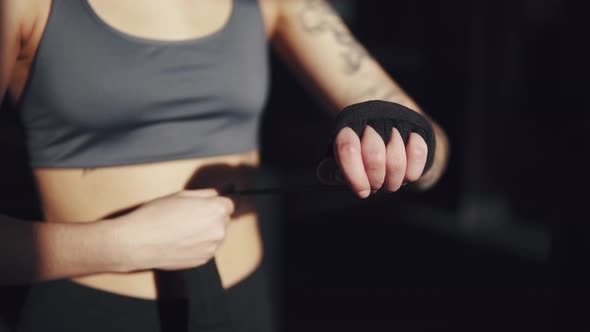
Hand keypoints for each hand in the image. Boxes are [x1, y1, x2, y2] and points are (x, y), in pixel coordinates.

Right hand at [110, 189, 234, 271]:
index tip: (207, 206)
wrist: (138, 242)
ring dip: (205, 232)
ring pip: (216, 235)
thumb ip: (205, 194)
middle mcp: (218, 230)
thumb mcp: (181, 195)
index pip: (229, 204)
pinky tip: (182, 240)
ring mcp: (212, 247)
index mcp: (216, 210)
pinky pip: (207, 248)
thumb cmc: (155, 217)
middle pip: (224, 220)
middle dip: (211, 217)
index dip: (216, 204)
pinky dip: (199, 245)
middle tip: (189, 216)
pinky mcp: (204, 260)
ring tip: (183, 229)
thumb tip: (217, 193)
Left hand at [327, 125, 428, 197]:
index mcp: (348, 129)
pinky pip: (418, 152)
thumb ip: (332, 169)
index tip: (363, 192)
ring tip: (390, 183)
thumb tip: (326, 173)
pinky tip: (407, 175)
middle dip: (376, 180)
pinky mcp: (417, 127)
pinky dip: (412, 171)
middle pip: (374, 156)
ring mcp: (395, 123)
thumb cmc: (362, 155)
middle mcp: (371, 122)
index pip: (348, 149)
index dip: (354, 175)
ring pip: (396, 159)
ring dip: (394, 180)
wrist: (392, 134)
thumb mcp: (342, 160)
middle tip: (377, 186)